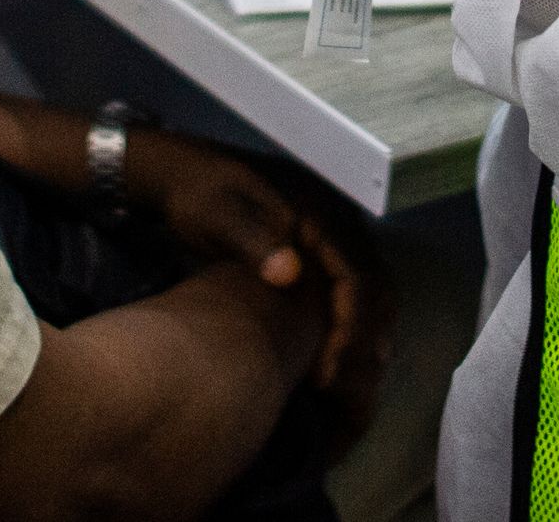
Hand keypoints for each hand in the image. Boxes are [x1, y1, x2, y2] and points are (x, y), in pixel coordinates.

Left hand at [125, 133, 391, 430]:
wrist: (184, 171)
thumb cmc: (198, 195)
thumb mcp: (217, 215)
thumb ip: (252, 241)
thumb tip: (290, 273)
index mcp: (318, 211)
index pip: (355, 277)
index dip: (349, 328)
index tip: (327, 373)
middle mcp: (336, 219)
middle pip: (374, 285)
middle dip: (363, 339)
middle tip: (338, 386)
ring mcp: (331, 231)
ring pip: (370, 289)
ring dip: (362, 334)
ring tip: (338, 379)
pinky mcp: (320, 245)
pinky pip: (351, 287)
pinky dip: (349, 322)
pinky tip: (330, 354)